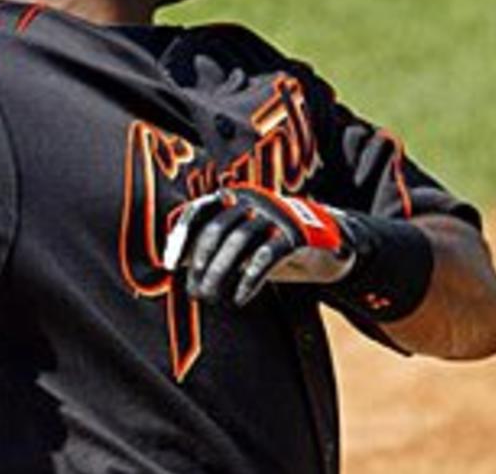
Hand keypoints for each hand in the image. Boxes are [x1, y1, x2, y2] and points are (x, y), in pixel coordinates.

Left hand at [163, 185, 356, 306]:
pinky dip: (248, 280)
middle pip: (217, 229)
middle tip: (194, 292)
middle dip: (201, 263)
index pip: (198, 210)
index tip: (169, 265)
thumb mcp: (238, 244)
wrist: (326, 244)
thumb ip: (209, 247)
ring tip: (212, 298)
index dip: (181, 237)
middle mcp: (252, 200)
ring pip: (239, 242)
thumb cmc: (269, 245)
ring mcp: (276, 215)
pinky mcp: (296, 234)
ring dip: (220, 273)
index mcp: (232, 198)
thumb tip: (173, 263)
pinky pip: (266, 257)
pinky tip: (239, 299)